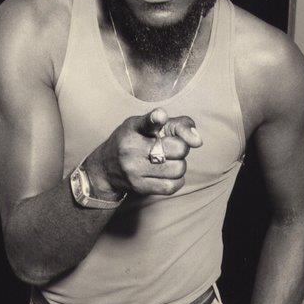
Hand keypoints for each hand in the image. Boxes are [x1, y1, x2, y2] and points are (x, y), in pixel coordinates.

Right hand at [85, 108, 202, 196]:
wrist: (105, 168)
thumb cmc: (134, 140)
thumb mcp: (148, 124)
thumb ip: (177, 124)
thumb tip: (198, 141)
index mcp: (133, 128)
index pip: (146, 122)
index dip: (155, 119)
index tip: (161, 116)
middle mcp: (132, 148)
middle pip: (178, 148)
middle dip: (181, 148)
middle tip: (171, 149)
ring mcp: (134, 169)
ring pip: (178, 168)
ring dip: (179, 165)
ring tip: (168, 161)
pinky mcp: (139, 187)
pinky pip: (172, 186)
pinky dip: (176, 180)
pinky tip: (168, 174)